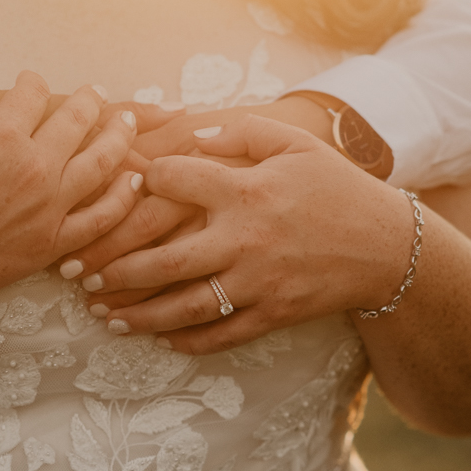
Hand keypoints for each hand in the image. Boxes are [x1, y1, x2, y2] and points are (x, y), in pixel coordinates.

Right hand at [0, 44, 142, 324]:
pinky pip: (101, 219)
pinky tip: (134, 183)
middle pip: (77, 122)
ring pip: (100, 163)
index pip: (33, 93)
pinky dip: (121, 198)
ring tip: (128, 122)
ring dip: (119, 137)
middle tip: (97, 93)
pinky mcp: (53, 243)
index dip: (32, 83)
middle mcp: (35, 168)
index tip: (31, 83)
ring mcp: (50, 208)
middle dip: (89, 102)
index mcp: (2, 134)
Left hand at [65, 115, 413, 352]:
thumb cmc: (337, 189)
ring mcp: (258, 283)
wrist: (387, 247)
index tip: (114, 187)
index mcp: (245, 190)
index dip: (138, 180)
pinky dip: (188, 341)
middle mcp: (245, 239)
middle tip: (82, 276)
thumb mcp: (295, 144)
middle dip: (117, 269)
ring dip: (139, 314)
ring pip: (185, 306)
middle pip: (164, 259)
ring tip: (106, 317)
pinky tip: (162, 340)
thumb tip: (193, 130)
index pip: (172, 182)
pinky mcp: (273, 314)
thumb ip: (242, 132)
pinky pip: (222, 334)